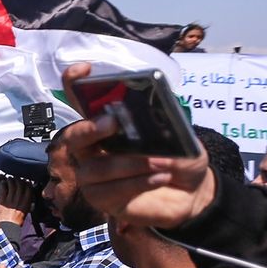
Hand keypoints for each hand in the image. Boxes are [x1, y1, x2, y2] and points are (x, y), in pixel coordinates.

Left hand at [0, 179, 35, 224]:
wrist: (8, 227)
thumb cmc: (16, 222)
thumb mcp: (25, 212)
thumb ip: (26, 203)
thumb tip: (26, 198)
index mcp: (26, 202)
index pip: (28, 188)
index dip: (26, 182)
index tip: (24, 180)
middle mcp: (19, 199)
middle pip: (20, 184)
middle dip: (18, 179)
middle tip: (15, 178)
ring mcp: (11, 199)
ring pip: (12, 184)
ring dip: (10, 179)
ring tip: (8, 179)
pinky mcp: (2, 200)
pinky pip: (3, 188)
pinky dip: (3, 184)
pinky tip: (2, 183)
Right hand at [60, 63, 216, 231]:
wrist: (192, 194)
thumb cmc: (181, 159)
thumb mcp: (183, 137)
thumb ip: (166, 126)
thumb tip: (152, 119)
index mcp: (110, 125)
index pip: (83, 102)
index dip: (75, 83)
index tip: (83, 69)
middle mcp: (95, 149)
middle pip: (74, 137)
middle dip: (89, 128)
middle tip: (112, 123)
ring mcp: (94, 175)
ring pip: (95, 168)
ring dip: (131, 164)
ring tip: (163, 164)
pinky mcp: (101, 198)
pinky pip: (109, 190)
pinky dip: (137, 182)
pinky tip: (160, 177)